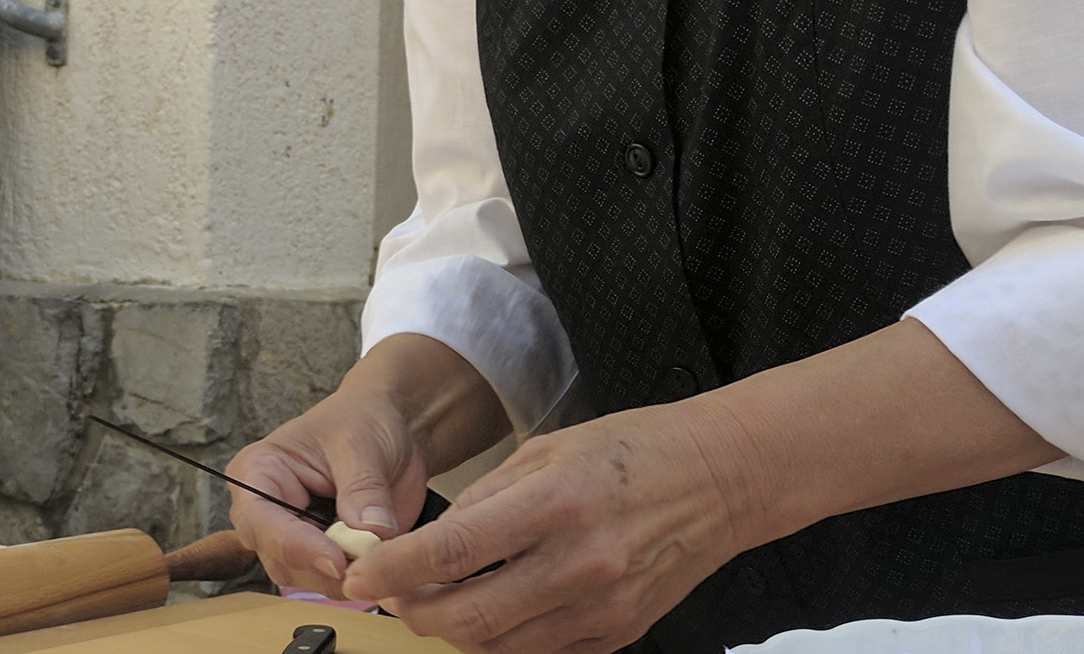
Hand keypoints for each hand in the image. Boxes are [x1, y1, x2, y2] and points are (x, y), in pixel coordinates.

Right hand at [225, 387, 440, 598]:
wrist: (394, 427)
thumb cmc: (364, 420)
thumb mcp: (363, 445)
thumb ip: (363, 490)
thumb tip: (371, 533)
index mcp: (259, 471)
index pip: (260, 520)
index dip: (295, 546)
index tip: (336, 561)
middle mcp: (269, 510)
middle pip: (279, 559)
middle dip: (324, 569)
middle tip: (369, 566)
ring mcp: (297, 535)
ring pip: (306, 578)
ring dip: (344, 578)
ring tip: (381, 558)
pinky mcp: (325, 553)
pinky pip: (334, 580)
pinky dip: (359, 578)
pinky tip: (383, 562)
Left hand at [341, 399, 764, 653]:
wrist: (722, 478)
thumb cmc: (636, 451)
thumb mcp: (550, 449)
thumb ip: (488, 499)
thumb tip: (432, 542)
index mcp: (556, 503)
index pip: (453, 550)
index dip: (394, 570)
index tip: (360, 575)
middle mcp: (580, 563)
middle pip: (468, 616)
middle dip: (414, 613)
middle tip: (392, 596)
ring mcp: (602, 607)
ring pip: (499, 645)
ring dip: (454, 629)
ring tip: (436, 602)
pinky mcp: (618, 632)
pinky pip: (541, 651)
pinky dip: (504, 638)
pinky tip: (494, 609)